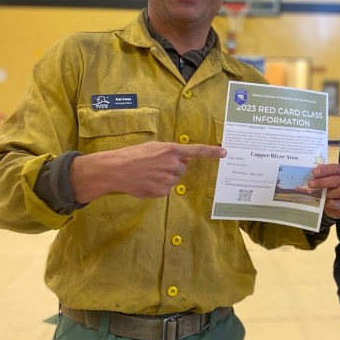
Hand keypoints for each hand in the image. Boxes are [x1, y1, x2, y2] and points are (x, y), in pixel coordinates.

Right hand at [71, 141, 225, 202]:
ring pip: (174, 179)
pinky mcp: (161, 191)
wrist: (116, 169)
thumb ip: (170, 152)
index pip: (196, 151)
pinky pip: (166, 190)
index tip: (224, 153)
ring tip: (148, 173)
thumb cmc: (132, 155)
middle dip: (173, 167)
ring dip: (165, 177)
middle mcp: (172, 164)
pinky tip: (146, 182)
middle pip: (182, 168)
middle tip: (155, 165)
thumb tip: (183, 160)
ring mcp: (167, 178)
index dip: (211, 152)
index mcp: (170, 150)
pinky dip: (158, 187)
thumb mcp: (153, 147)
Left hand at [309, 163, 339, 219]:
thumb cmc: (332, 187)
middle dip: (323, 181)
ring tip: (319, 193)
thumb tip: (315, 171)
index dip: (325, 170)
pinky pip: (337, 203)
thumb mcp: (329, 177)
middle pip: (338, 180)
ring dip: (327, 192)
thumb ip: (324, 173)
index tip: (314, 172)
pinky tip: (324, 202)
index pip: (337, 168)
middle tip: (311, 183)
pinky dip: (328, 203)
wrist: (335, 205)